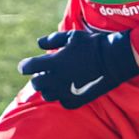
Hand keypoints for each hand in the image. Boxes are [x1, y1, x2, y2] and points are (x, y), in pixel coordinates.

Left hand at [17, 29, 138, 108]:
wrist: (114, 59)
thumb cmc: (92, 44)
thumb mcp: (71, 36)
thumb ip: (52, 40)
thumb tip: (39, 44)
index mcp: (53, 62)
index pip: (29, 67)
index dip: (25, 66)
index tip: (25, 66)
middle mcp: (57, 78)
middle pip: (36, 84)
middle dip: (37, 78)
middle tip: (44, 73)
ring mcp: (67, 91)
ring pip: (48, 95)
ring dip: (48, 88)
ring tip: (56, 82)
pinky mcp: (77, 100)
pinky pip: (63, 102)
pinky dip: (62, 96)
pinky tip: (68, 89)